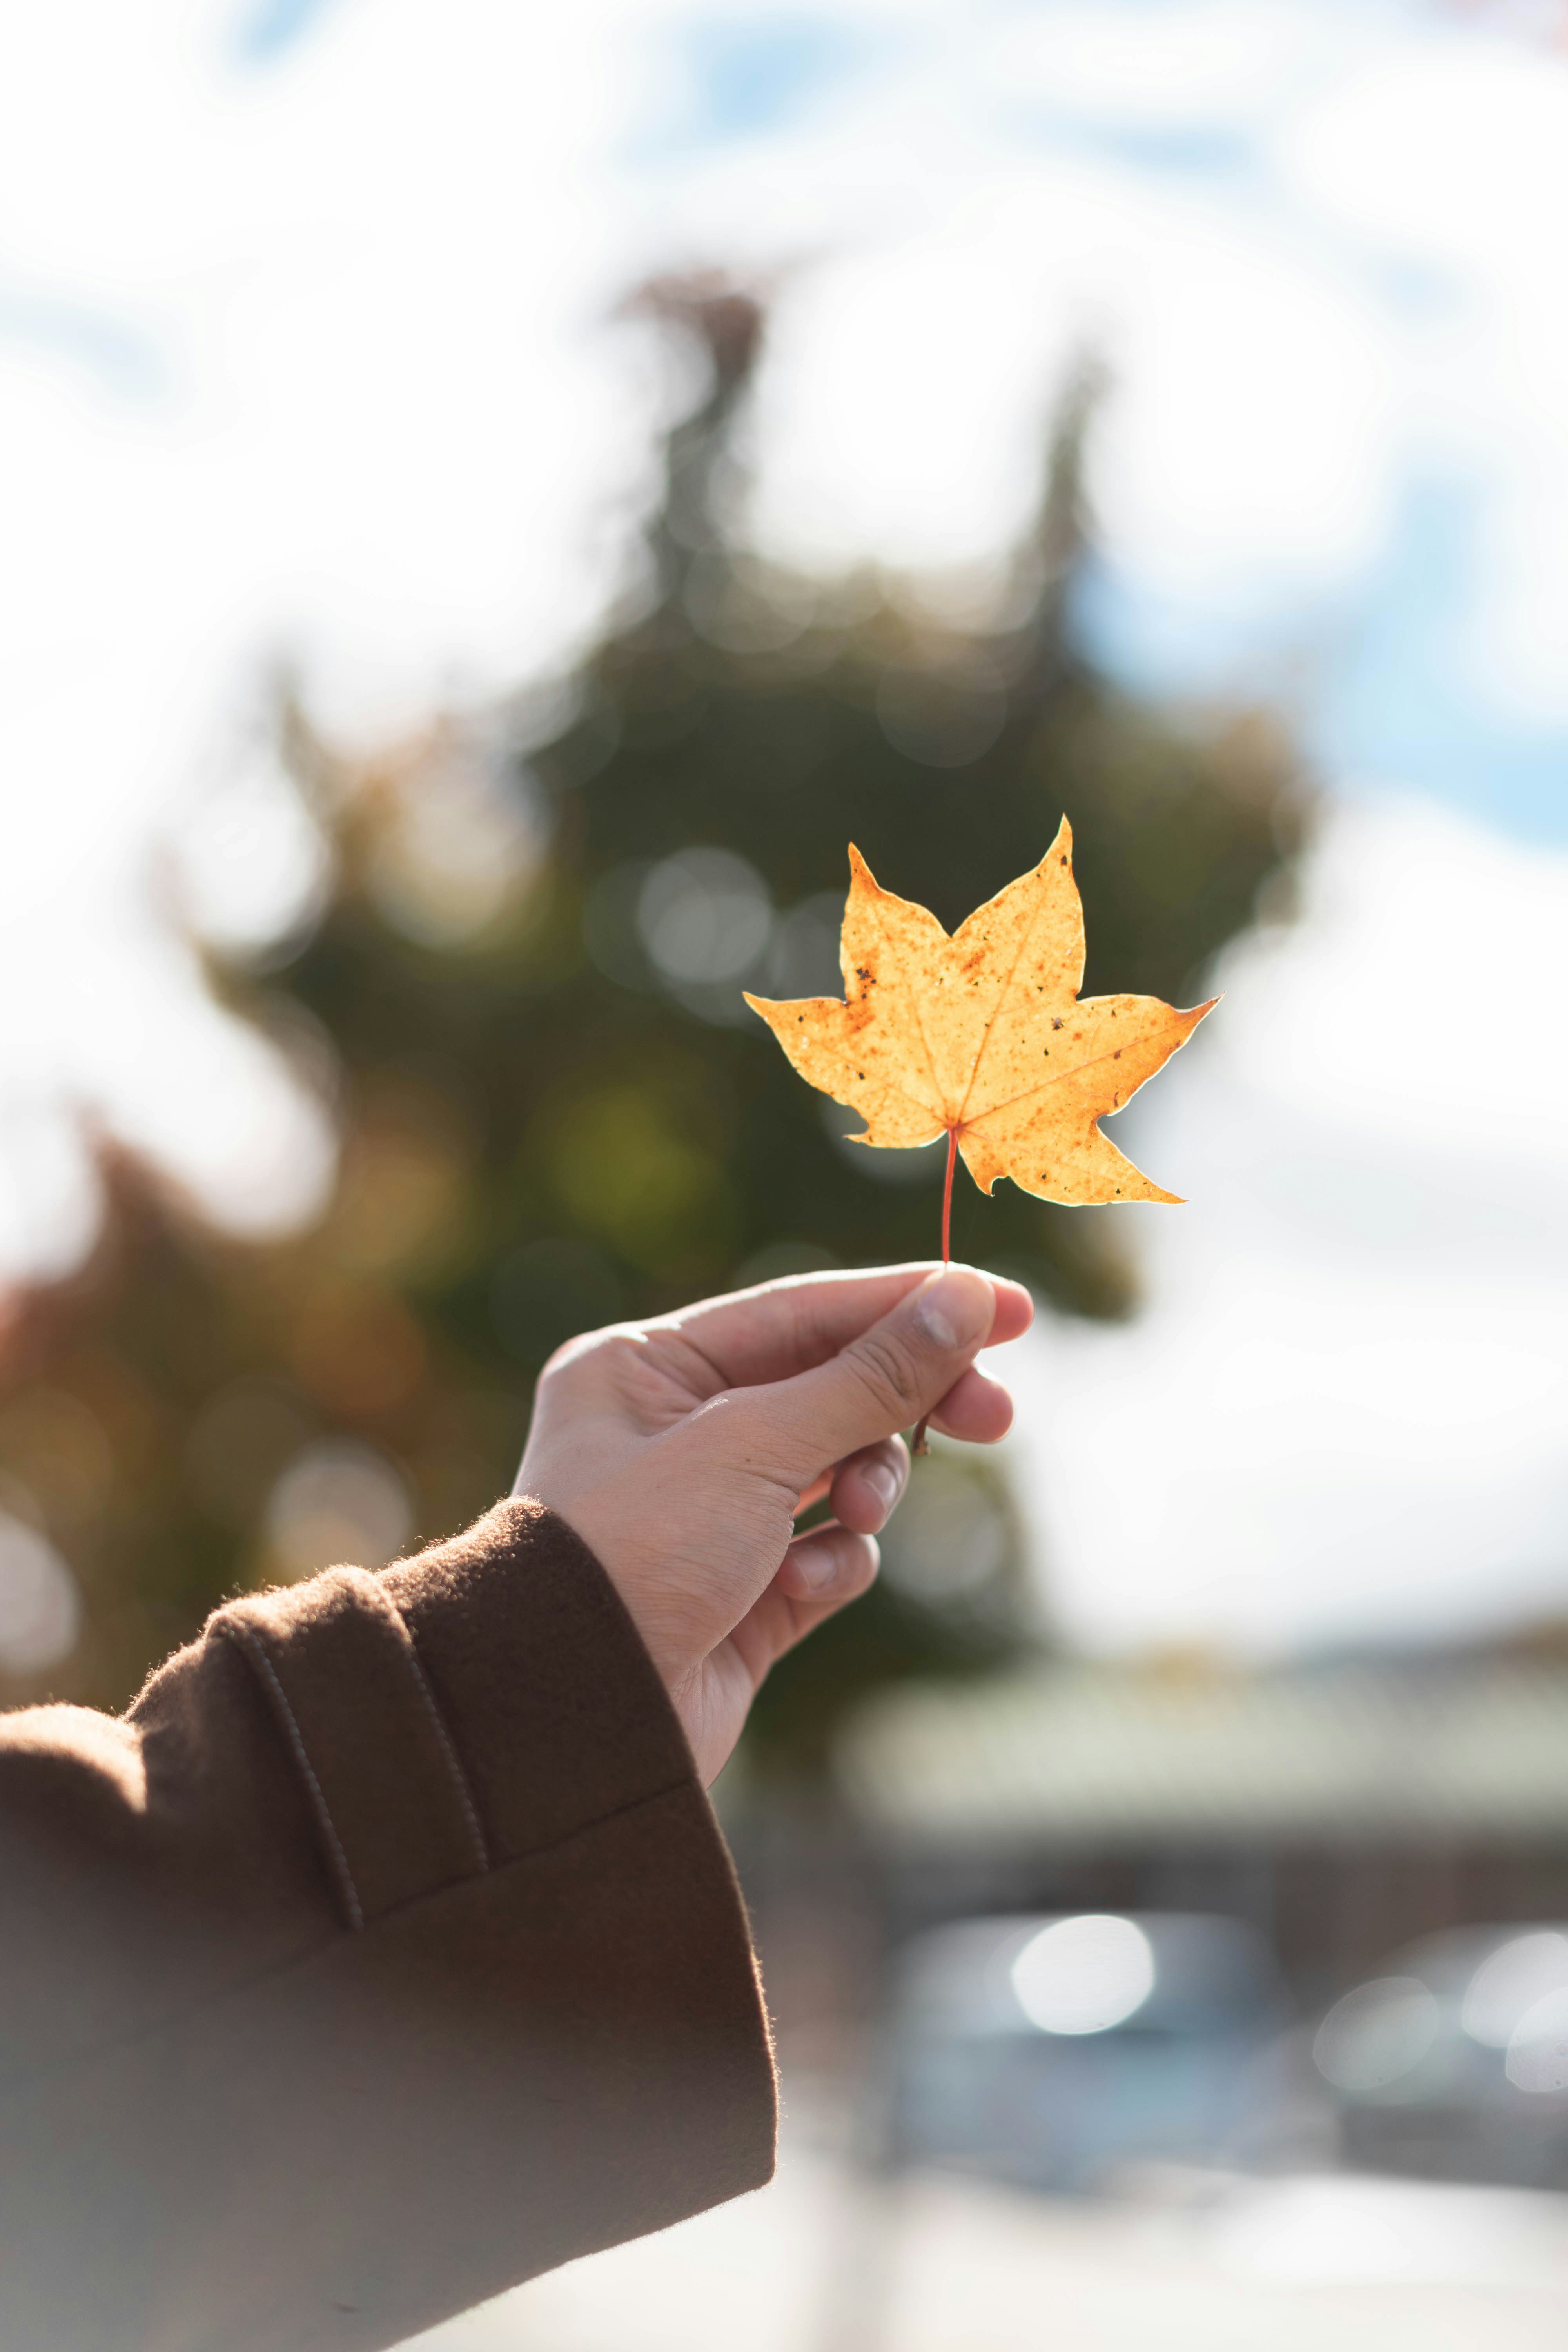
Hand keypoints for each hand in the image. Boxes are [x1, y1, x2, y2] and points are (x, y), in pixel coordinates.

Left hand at [514, 1262, 1032, 1783]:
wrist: (576, 1724)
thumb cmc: (638, 1555)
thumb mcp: (755, 1444)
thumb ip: (869, 1375)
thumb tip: (966, 1298)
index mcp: (644, 1369)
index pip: (801, 1313)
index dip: (908, 1303)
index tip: (1008, 1307)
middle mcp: (670, 1433)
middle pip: (831, 1389)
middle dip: (909, 1403)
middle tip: (994, 1416)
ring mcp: (707, 1519)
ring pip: (840, 1473)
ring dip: (865, 1490)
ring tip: (856, 1516)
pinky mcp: (741, 1599)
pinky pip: (827, 1557)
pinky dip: (832, 1567)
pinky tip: (798, 1589)